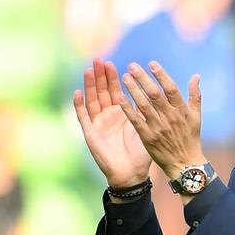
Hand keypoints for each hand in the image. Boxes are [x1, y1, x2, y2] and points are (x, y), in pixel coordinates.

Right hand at [73, 58, 151, 187]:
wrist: (131, 174)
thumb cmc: (140, 154)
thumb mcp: (145, 128)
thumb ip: (146, 111)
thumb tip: (156, 93)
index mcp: (122, 114)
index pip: (116, 91)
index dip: (114, 78)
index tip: (113, 63)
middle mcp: (108, 117)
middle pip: (102, 92)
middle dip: (100, 76)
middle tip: (99, 60)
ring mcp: (98, 124)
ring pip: (92, 100)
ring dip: (90, 86)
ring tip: (89, 70)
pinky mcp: (91, 134)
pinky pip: (84, 118)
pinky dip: (79, 105)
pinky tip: (77, 93)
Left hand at [118, 61, 205, 179]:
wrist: (184, 163)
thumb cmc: (191, 138)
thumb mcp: (196, 116)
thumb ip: (195, 95)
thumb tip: (196, 76)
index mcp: (182, 111)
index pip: (171, 89)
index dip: (161, 75)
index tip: (151, 64)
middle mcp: (170, 117)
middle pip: (155, 94)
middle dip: (142, 78)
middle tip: (132, 66)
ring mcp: (158, 127)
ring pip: (143, 105)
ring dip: (133, 90)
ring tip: (124, 77)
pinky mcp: (148, 137)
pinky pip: (136, 120)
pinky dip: (128, 109)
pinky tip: (120, 98)